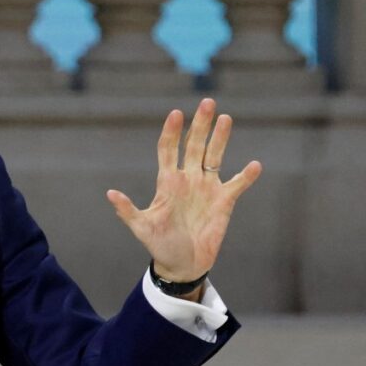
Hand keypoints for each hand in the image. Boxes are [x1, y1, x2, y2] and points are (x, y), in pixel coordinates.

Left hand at [106, 98, 261, 290]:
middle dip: (200, 125)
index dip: (172, 132)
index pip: (168, 150)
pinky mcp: (224, 202)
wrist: (182, 264)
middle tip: (207, 102)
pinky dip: (246, 176)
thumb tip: (110, 194)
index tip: (175, 113)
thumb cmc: (159, 245)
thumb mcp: (142, 227)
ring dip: (221, 138)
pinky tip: (255, 165)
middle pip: (194, 146)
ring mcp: (206, 188)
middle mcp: (188, 179)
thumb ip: (128, 210)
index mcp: (167, 182)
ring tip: (226, 118)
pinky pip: (237, 185)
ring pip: (215, 156)